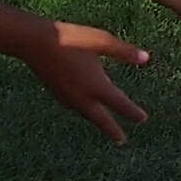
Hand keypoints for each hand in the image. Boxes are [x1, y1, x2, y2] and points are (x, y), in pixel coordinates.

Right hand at [12, 19, 152, 141]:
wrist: (34, 42)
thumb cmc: (71, 38)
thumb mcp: (101, 41)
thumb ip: (124, 52)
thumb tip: (146, 59)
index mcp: (96, 86)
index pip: (119, 104)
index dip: (132, 112)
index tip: (143, 120)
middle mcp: (82, 97)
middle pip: (100, 119)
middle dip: (112, 130)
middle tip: (121, 141)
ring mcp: (66, 96)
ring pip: (86, 114)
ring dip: (97, 120)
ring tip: (103, 123)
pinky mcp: (55, 92)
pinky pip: (74, 107)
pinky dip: (84, 110)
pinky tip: (82, 105)